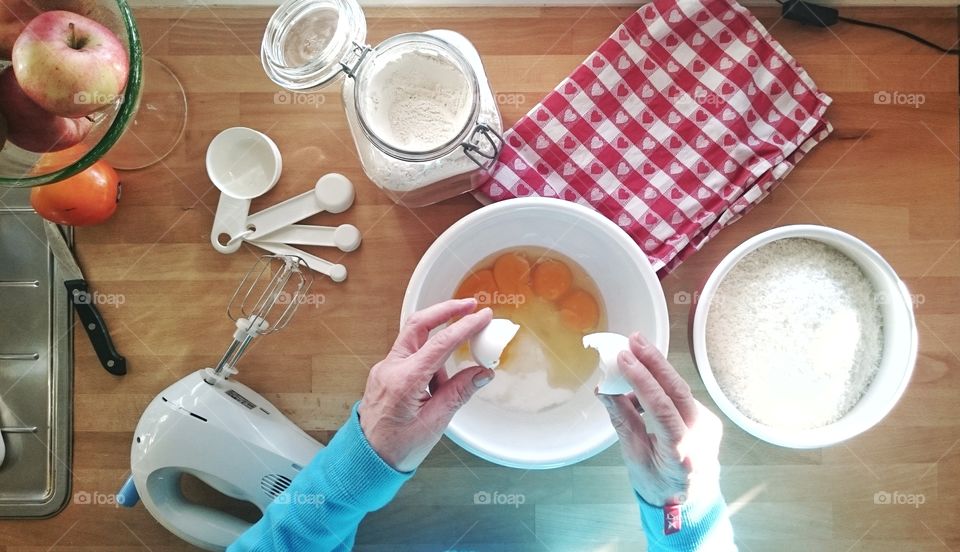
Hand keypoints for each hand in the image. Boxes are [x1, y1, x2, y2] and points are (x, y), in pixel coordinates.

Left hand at [359, 298, 494, 472]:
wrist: (367, 460)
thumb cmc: (397, 448)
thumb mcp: (436, 422)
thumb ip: (459, 393)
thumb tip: (482, 373)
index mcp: (404, 381)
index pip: (440, 344)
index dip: (465, 327)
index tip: (483, 317)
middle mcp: (390, 368)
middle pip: (418, 324)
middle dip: (445, 311)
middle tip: (470, 306)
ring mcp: (385, 369)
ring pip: (414, 339)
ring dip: (438, 348)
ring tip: (447, 386)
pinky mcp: (385, 373)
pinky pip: (410, 356)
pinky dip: (428, 362)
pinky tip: (435, 388)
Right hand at [598, 333, 722, 506]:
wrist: (690, 502)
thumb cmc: (657, 484)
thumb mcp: (633, 457)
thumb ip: (622, 420)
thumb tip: (604, 389)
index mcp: (681, 452)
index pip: (662, 408)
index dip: (641, 380)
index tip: (623, 358)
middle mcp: (701, 435)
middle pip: (678, 390)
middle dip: (654, 361)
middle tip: (633, 339)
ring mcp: (708, 425)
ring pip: (680, 390)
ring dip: (656, 370)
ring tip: (632, 354)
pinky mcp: (707, 418)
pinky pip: (681, 396)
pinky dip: (660, 385)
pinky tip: (642, 380)